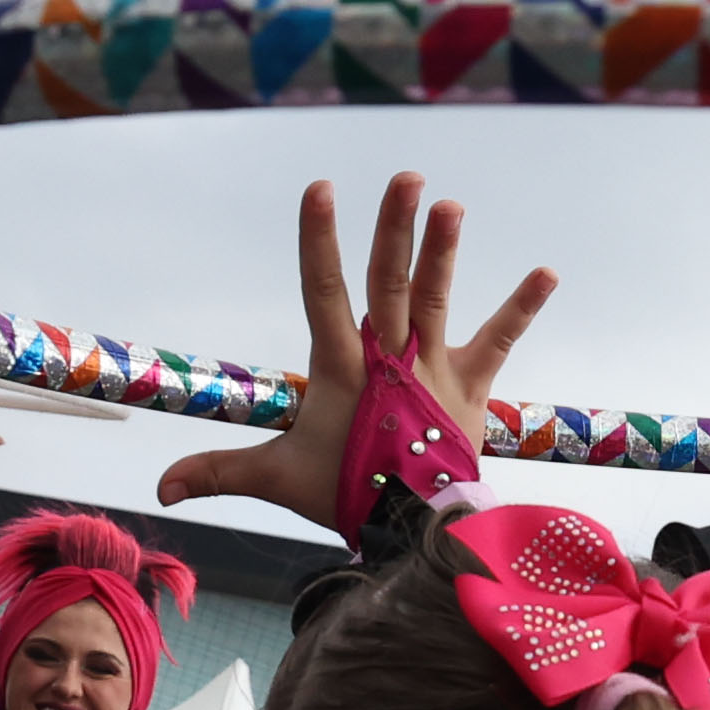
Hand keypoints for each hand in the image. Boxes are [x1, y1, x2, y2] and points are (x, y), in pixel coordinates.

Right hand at [156, 174, 553, 532]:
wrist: (411, 532)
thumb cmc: (345, 497)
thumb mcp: (277, 479)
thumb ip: (219, 472)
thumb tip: (161, 488)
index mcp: (344, 368)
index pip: (325, 292)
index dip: (320, 240)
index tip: (319, 189)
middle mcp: (391, 358)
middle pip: (390, 283)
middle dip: (394, 229)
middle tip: (406, 177)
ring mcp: (434, 370)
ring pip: (437, 299)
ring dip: (443, 250)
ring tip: (451, 203)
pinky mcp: (470, 388)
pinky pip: (500, 340)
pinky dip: (524, 307)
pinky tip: (549, 271)